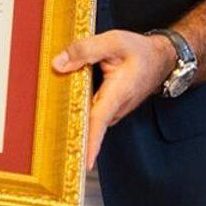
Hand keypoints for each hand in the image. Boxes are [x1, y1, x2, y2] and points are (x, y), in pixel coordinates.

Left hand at [53, 30, 175, 169]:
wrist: (161, 59)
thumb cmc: (140, 51)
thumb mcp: (114, 42)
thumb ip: (85, 50)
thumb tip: (58, 64)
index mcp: (118, 93)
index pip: (99, 121)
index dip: (90, 143)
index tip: (82, 163)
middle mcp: (116, 108)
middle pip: (88, 125)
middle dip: (70, 134)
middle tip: (45, 145)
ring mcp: (113, 111)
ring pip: (88, 119)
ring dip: (70, 121)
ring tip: (45, 128)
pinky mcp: (109, 110)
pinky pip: (90, 114)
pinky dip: (77, 113)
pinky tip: (60, 109)